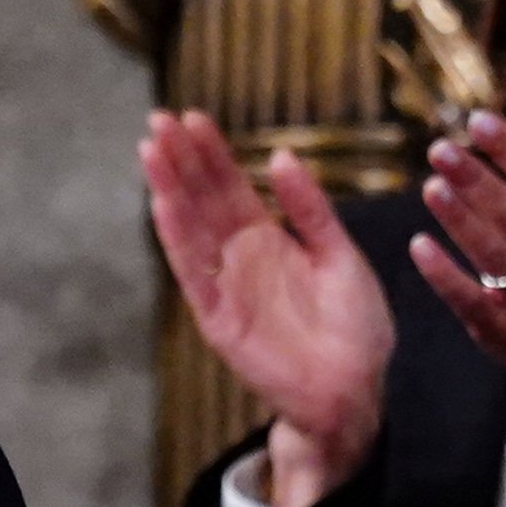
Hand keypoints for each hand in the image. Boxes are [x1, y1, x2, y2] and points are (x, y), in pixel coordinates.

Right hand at [138, 110, 394, 506]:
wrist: (355, 390)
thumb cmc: (356, 328)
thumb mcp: (341, 256)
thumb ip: (311, 210)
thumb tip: (281, 155)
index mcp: (271, 240)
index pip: (232, 187)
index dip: (212, 153)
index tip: (192, 117)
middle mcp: (241, 259)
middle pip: (204, 199)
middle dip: (181, 160)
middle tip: (158, 118)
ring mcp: (226, 287)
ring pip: (191, 228)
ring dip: (169, 188)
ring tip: (150, 148)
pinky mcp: (219, 319)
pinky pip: (194, 273)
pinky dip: (177, 239)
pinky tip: (162, 203)